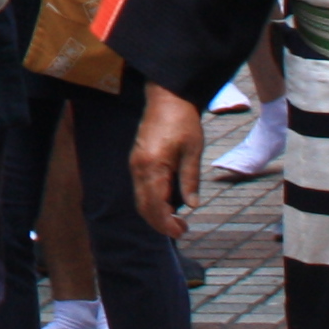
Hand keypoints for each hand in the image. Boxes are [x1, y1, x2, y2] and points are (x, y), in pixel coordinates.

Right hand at [129, 81, 204, 236]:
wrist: (167, 97)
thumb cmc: (183, 121)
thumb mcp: (193, 151)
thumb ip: (190, 179)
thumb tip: (192, 205)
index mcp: (152, 167)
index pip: (155, 206)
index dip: (166, 224)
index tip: (182, 232)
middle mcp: (139, 168)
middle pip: (143, 207)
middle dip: (160, 223)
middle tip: (181, 230)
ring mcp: (135, 164)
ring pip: (140, 199)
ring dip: (155, 213)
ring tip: (176, 220)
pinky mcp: (137, 160)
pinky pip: (141, 188)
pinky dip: (152, 201)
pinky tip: (168, 202)